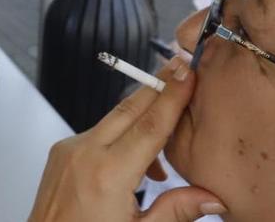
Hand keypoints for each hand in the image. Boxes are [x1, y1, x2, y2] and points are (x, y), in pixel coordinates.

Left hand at [28, 57, 225, 221]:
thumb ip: (176, 211)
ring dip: (142, 113)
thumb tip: (214, 197)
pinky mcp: (60, 153)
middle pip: (130, 109)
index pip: (151, 125)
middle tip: (181, 67)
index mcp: (108, 175)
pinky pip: (98, 133)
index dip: (173, 96)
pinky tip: (139, 157)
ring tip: (170, 118)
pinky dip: (121, 134)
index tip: (188, 71)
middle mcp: (84, 154)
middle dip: (158, 86)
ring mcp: (68, 150)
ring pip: (113, 119)